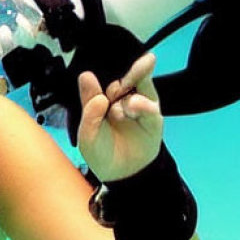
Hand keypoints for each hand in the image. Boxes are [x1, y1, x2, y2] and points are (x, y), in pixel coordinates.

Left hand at [77, 53, 162, 181]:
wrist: (119, 176)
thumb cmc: (101, 151)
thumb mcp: (87, 132)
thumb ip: (88, 106)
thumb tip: (86, 76)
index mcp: (105, 99)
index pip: (106, 81)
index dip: (104, 75)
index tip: (93, 74)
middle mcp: (123, 99)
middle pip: (129, 77)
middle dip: (133, 71)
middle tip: (142, 62)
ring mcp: (139, 107)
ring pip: (142, 87)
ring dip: (138, 84)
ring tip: (128, 102)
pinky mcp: (152, 120)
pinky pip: (151, 107)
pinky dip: (144, 105)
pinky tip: (136, 105)